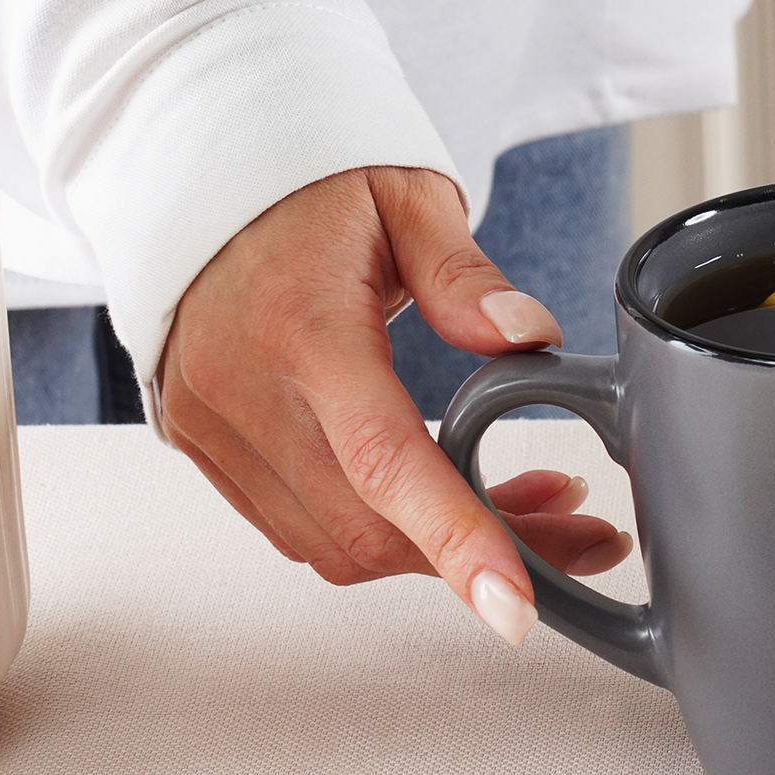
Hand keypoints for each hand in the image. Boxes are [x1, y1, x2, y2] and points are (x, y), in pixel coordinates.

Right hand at [158, 166, 630, 643]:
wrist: (194, 167)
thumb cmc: (308, 177)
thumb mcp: (406, 196)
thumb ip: (465, 275)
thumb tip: (530, 337)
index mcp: (302, 327)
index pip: (386, 461)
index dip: (459, 541)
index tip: (516, 607)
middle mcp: (243, 391)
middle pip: (370, 526)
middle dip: (482, 554)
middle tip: (580, 532)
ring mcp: (213, 426)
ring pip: (334, 543)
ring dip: (433, 549)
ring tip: (528, 502)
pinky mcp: (203, 444)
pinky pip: (296, 525)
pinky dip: (376, 530)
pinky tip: (439, 495)